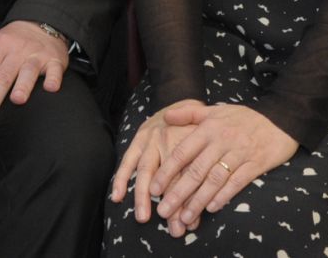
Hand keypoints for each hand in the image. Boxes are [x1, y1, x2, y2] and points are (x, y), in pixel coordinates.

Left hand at [0, 20, 69, 124]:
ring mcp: (36, 53)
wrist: (41, 25)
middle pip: (2, 76)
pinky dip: (53, 78)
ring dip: (23, 85)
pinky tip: (50, 88)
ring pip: (28, 70)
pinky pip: (55, 69)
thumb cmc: (9, 44)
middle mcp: (16, 49)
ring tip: (17, 100)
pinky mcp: (55, 59)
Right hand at [108, 100, 204, 231]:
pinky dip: (121, 179)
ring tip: (142, 217)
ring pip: (146, 171)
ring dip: (142, 196)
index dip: (190, 202)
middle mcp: (169, 142)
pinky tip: (117, 197)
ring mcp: (151, 141)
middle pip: (169, 178)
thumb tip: (210, 203)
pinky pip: (127, 161)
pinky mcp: (137, 141)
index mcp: (190, 144)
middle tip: (171, 228)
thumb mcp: (206, 145)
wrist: (178, 99)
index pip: (189, 177)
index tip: (190, 224)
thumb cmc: (196, 129)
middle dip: (169, 205)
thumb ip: (206, 170)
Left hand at [148, 103, 298, 236]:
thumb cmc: (244, 117)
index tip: (154, 187)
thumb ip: (190, 114)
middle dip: (178, 192)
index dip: (168, 170)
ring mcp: (239, 153)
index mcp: (210, 128)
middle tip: (164, 210)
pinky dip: (224, 196)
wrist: (281, 119)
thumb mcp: (216, 110)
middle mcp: (222, 141)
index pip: (183, 151)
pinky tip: (211, 208)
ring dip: (198, 200)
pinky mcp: (255, 164)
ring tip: (185, 217)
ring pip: (214, 180)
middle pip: (196, 170)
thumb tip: (166, 117)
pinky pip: (237, 183)